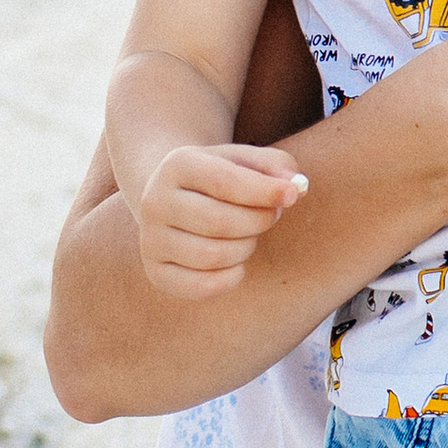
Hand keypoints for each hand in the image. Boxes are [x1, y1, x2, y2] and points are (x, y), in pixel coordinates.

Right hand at [135, 142, 308, 297]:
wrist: (176, 197)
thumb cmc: (223, 179)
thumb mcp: (247, 161)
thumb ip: (277, 166)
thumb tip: (297, 188)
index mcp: (177, 164)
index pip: (224, 181)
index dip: (264, 191)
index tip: (292, 196)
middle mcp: (154, 201)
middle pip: (219, 222)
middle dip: (258, 221)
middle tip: (269, 215)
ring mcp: (151, 239)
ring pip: (213, 256)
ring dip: (246, 248)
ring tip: (248, 235)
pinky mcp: (156, 271)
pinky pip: (202, 287)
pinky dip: (231, 278)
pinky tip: (236, 263)